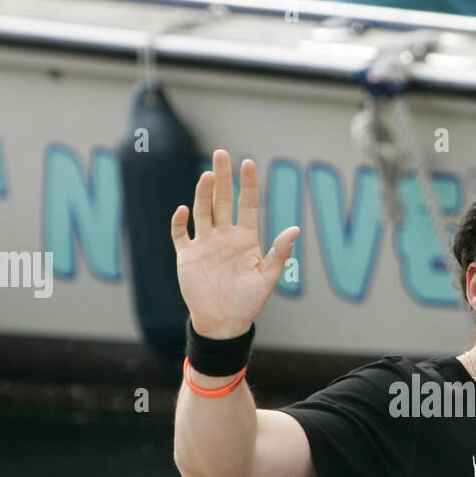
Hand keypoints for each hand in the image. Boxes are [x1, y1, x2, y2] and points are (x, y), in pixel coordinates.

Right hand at [170, 149, 299, 338]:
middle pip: (223, 199)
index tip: (248, 163)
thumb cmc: (248, 303)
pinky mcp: (188, 256)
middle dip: (223, 177)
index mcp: (246, 238)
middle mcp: (225, 236)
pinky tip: (184, 210)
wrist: (223, 323)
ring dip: (204, 193)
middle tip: (221, 153)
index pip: (247, 204)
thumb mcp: (267, 278)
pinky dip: (180, 222)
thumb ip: (279, 252)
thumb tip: (295, 229)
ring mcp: (205, 244)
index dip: (248, 183)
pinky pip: (181, 234)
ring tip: (208, 176)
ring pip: (203, 211)